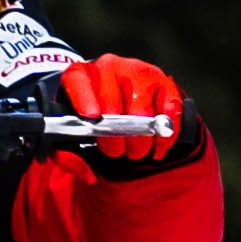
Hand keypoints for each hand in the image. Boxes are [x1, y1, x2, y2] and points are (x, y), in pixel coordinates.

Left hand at [53, 49, 192, 165]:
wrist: (112, 93)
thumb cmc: (89, 114)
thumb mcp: (71, 130)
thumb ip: (70, 154)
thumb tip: (88, 174)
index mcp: (80, 75)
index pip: (78, 82)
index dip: (84, 99)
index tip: (91, 117)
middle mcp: (109, 67)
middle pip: (114, 106)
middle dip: (115, 138)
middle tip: (116, 152)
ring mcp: (138, 71)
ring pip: (143, 111)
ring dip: (140, 140)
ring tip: (135, 151)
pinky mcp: (163, 80)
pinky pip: (170, 109)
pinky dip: (166, 134)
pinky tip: (157, 147)